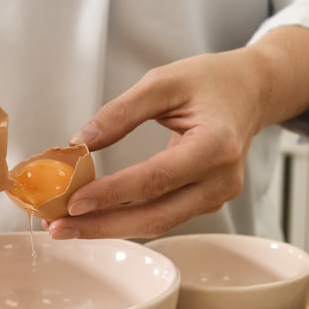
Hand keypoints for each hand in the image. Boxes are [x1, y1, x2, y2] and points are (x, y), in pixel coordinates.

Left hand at [46, 50, 261, 239]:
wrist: (250, 92)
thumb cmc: (211, 81)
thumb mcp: (164, 81)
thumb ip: (122, 111)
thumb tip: (82, 141)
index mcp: (215, 146)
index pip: (155, 179)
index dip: (112, 194)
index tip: (73, 201)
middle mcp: (221, 180)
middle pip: (156, 215)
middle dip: (103, 225)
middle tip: (59, 227)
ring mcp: (217, 196)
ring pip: (159, 223)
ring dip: (111, 227)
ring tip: (68, 226)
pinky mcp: (207, 201)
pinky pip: (164, 216)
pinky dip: (128, 218)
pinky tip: (96, 216)